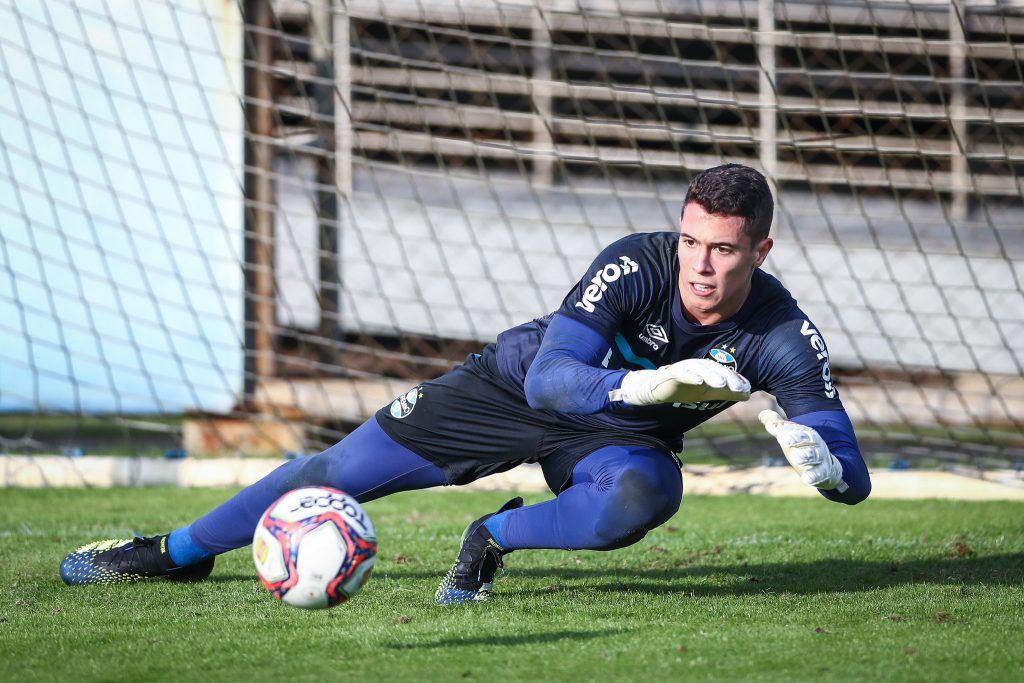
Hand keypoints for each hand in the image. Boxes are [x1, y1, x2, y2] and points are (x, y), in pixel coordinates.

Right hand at [610, 358, 750, 405]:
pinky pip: (682, 372)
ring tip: (721, 384)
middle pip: (714, 368)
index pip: (724, 372)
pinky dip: (690, 376)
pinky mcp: (671, 373)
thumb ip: (726, 393)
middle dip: (727, 377)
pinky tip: (699, 382)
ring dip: (711, 375)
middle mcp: (697, 366)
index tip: (747, 389)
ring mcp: (684, 368)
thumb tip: (747, 395)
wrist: (658, 390)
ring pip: (700, 369)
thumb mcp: (708, 393)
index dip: (736, 379)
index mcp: (707, 370)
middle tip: (738, 387)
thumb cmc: (685, 389)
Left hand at [759, 410, 846, 490]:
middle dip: (796, 439)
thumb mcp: (793, 436)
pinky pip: (820, 474)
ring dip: (805, 457)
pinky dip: (814, 476)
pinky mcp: (823, 473)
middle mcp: (815, 444)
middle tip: (782, 439)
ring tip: (796, 458)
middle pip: (806, 440)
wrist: (830, 465)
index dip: (789, 431)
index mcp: (807, 434)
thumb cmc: (805, 448)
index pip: (798, 431)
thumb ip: (778, 425)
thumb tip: (762, 414)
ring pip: (814, 456)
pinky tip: (807, 479)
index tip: (778, 432)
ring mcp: (820, 459)